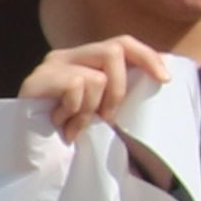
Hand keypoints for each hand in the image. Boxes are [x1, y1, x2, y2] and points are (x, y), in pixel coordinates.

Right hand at [17, 35, 183, 143]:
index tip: (164, 79)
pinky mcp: (36, 80)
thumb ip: (119, 91)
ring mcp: (50, 66)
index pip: (122, 42)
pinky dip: (74, 111)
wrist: (35, 157)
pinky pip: (75, 87)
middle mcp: (67, 56)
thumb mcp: (103, 109)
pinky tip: (61, 124)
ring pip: (97, 77)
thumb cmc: (71, 134)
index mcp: (84, 60)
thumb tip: (161, 78)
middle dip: (119, 88)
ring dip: (91, 110)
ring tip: (75, 125)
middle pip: (114, 49)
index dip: (147, 56)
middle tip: (107, 117)